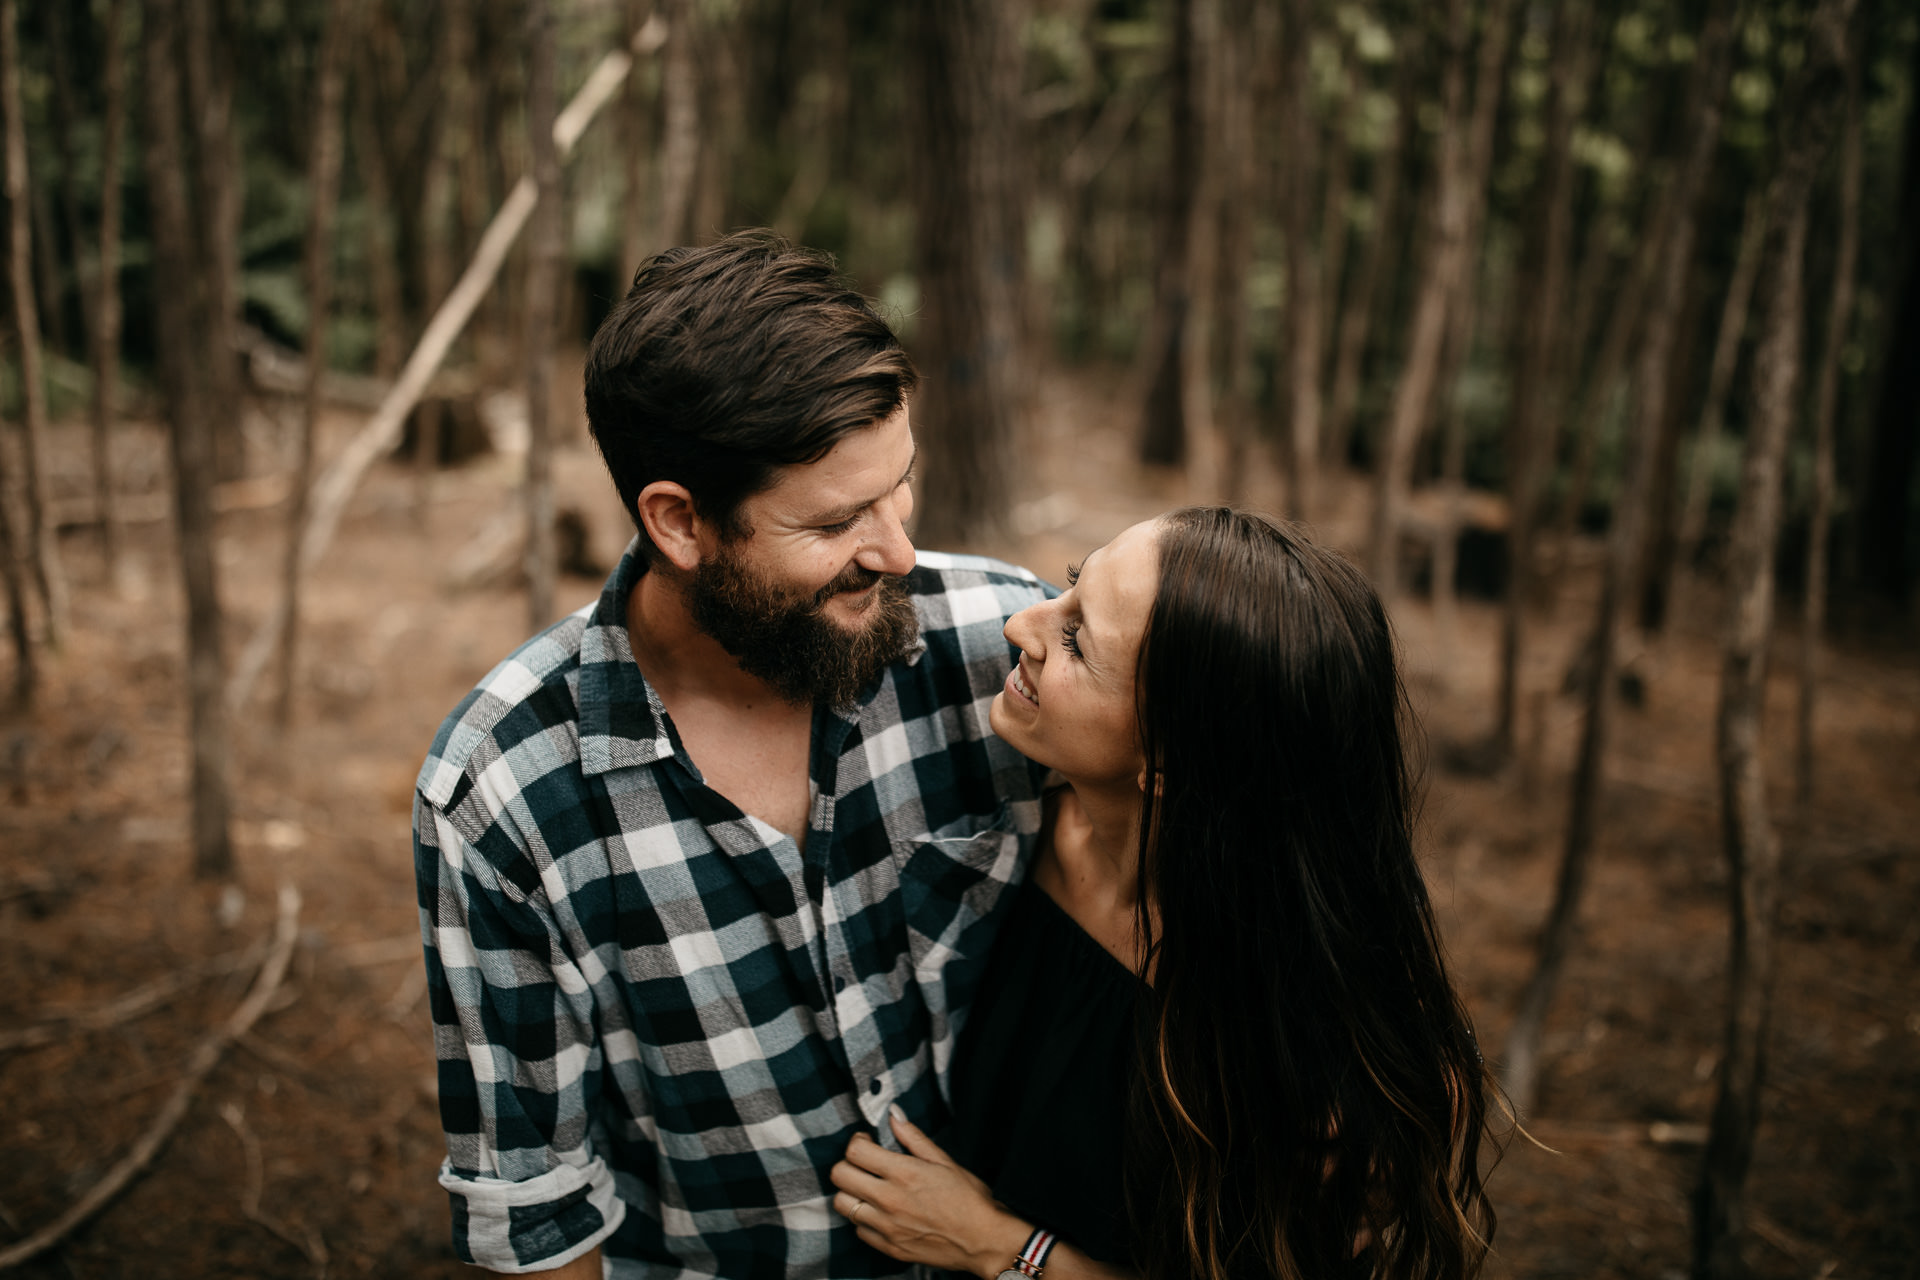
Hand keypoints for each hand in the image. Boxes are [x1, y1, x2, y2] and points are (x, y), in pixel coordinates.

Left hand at [830, 1105, 1027, 1278]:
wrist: (983, 1241)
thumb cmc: (969, 1199)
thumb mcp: (944, 1161)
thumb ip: (913, 1137)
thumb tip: (893, 1114)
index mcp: (904, 1173)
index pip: (854, 1152)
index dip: (857, 1142)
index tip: (868, 1143)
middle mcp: (889, 1200)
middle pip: (840, 1176)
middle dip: (848, 1164)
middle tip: (864, 1164)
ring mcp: (886, 1226)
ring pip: (842, 1204)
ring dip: (851, 1192)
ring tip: (869, 1188)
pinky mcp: (889, 1247)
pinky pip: (858, 1230)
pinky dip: (864, 1219)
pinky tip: (881, 1213)